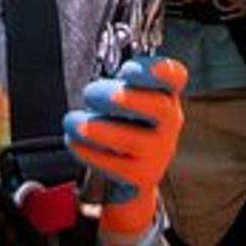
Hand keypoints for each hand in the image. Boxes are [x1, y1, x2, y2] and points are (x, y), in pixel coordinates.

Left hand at [63, 56, 187, 239]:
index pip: (174, 76)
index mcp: (165, 93)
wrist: (131, 174)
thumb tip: (97, 71)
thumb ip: (118, 82)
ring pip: (132, 140)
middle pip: (159, 107)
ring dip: (97, 129)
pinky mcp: (141, 176)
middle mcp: (168, 122)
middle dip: (125, 99)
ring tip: (72, 121)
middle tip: (91, 94)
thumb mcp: (126, 96)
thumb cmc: (125, 123)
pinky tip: (73, 140)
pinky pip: (115, 165)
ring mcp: (158, 152)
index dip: (158, 70)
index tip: (129, 69)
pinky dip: (89, 151)